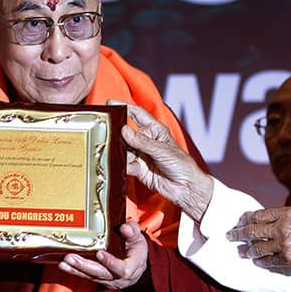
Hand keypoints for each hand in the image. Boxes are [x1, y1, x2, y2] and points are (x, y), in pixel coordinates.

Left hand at [58, 220, 147, 289]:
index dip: (110, 262)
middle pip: (101, 274)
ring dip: (76, 270)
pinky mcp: (100, 280)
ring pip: (92, 277)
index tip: (99, 253)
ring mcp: (109, 281)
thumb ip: (133, 231)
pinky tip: (64, 266)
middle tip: (70, 258)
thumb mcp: (138, 238)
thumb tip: (125, 228)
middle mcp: (120, 278)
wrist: (136, 261)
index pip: (122, 269)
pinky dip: (75, 271)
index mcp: (132, 267)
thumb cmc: (136, 248)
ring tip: (63, 263)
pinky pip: (87, 276)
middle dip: (85, 266)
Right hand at [114, 101, 212, 221]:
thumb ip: (141, 141)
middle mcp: (146, 141)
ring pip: (123, 149)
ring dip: (119, 151)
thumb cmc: (182, 165)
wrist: (185, 187)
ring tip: (115, 151)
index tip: (110, 104)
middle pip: (126, 133)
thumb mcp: (161, 150)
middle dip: (116, 132)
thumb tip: (124, 130)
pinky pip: (125, 165)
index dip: (124, 107)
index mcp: (155, 130)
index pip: (137, 114)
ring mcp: (141, 155)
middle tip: (105, 130)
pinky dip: (122, 165)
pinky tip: (122, 165)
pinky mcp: (138, 169)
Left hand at [227, 207, 290, 272]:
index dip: (246, 219)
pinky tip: (256, 262)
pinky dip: (260, 261)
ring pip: (257, 247)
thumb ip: (290, 217)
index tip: (240, 221)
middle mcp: (282, 227)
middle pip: (252, 230)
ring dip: (247, 250)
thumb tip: (275, 219)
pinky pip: (267, 261)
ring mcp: (284, 244)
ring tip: (241, 252)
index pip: (259, 215)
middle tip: (230, 236)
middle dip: (238, 233)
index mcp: (287, 213)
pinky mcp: (287, 259)